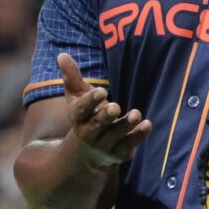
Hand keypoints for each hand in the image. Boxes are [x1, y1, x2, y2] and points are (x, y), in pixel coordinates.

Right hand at [59, 53, 150, 167]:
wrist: (88, 153)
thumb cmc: (85, 115)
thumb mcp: (77, 96)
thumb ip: (72, 77)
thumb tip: (62, 54)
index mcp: (77, 118)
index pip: (82, 110)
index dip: (91, 101)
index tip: (101, 91)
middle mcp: (89, 134)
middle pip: (97, 126)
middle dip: (106, 116)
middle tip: (116, 106)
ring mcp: (104, 145)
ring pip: (115, 135)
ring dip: (126, 125)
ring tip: (136, 114)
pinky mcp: (119, 153)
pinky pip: (129, 144)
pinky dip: (138, 136)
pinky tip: (147, 124)